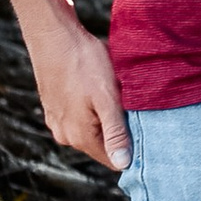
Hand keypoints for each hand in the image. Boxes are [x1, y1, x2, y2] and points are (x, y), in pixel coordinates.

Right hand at [21, 0, 128, 171]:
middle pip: (103, 144)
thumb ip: (115, 132)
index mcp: (80, 137)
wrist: (53, 35)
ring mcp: (57, 121)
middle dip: (120, 131)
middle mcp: (65, 135)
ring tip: (115, 94)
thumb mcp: (107, 98)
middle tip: (134, 106)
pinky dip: (93, 108)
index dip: (133, 149)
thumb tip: (123, 165)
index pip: (113, 160)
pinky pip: (80, 117)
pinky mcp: (55, 107)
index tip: (147, 131)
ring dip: (106, 117)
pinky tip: (98, 88)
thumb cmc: (83, 63)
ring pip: (92, 129)